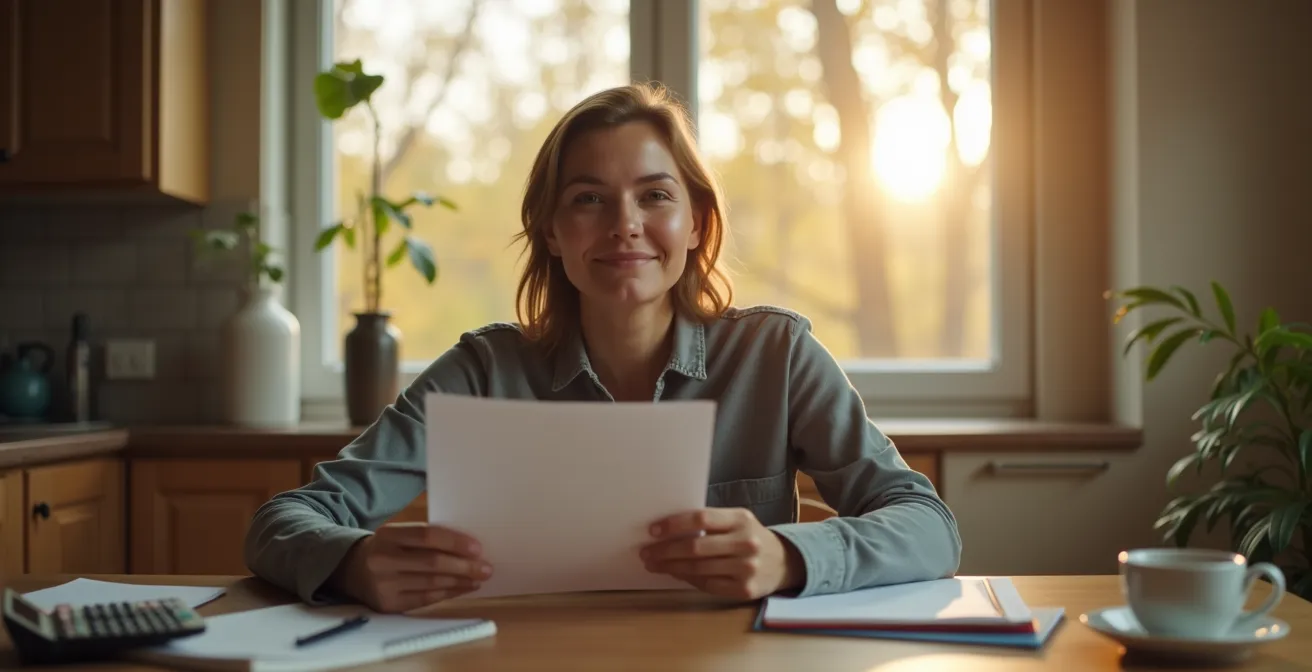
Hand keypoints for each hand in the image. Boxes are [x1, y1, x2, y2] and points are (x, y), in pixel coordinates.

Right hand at [329, 523, 491, 612]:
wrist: (352, 569)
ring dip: (460, 581)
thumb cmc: (388, 548)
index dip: (455, 542)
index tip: (477, 548)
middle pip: (432, 562)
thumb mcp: (398, 535)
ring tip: (479, 578)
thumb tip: (468, 547)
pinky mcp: (388, 604)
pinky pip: (426, 599)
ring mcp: (384, 584)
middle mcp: (383, 559)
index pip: (427, 535)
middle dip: (464, 566)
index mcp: (388, 534)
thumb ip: (426, 538)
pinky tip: (464, 588)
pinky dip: (449, 593)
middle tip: (486, 567)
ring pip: (431, 583)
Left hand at [640, 508, 805, 599]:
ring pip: (698, 568)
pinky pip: (706, 584)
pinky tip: (675, 573)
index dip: (674, 524)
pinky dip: (686, 579)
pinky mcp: (744, 589)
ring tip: (654, 564)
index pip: (701, 519)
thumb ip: (710, 522)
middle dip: (665, 550)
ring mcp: (746, 568)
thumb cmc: (750, 537)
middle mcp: (746, 543)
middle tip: (645, 552)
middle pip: (695, 547)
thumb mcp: (737, 521)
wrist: (784, 562)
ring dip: (670, 566)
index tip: (653, 530)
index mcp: (741, 519)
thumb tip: (667, 530)